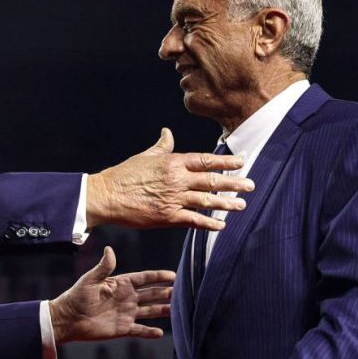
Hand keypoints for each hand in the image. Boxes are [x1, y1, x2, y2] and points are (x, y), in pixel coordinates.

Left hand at [49, 246, 173, 342]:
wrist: (68, 319)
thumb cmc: (77, 296)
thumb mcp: (90, 279)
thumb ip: (103, 267)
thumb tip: (110, 249)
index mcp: (121, 284)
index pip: (145, 278)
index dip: (159, 277)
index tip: (174, 275)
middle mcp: (127, 298)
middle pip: (151, 294)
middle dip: (166, 292)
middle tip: (181, 291)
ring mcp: (126, 313)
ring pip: (150, 311)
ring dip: (162, 310)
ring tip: (176, 309)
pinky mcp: (122, 328)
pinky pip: (140, 330)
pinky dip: (150, 332)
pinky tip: (161, 332)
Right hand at [86, 128, 254, 230]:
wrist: (106, 195)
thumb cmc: (124, 174)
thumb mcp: (145, 156)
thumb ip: (161, 146)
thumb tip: (168, 132)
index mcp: (173, 162)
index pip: (205, 160)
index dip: (226, 161)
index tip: (242, 161)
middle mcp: (177, 179)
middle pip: (212, 181)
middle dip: (234, 183)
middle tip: (251, 185)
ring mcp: (173, 199)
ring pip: (206, 201)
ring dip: (226, 204)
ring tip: (241, 205)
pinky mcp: (167, 216)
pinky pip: (194, 220)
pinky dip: (209, 224)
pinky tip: (221, 226)